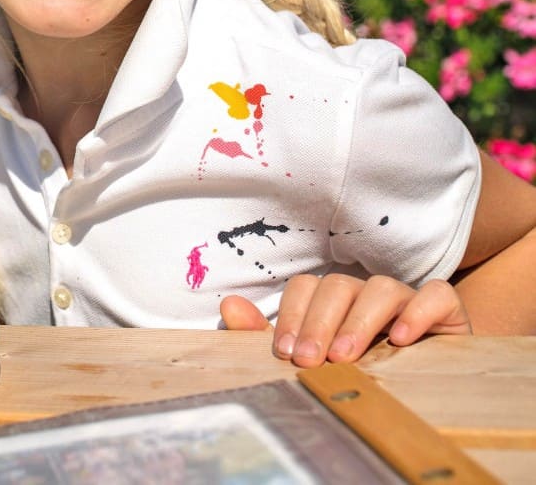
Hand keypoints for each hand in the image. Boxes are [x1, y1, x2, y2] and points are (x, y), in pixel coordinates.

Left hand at [220, 273, 471, 366]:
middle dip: (318, 323)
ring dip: (360, 320)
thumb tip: (228, 307)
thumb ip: (270, 335)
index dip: (292, 315)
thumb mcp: (317, 357)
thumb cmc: (367, 370)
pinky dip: (419, 310)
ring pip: (382, 287)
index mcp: (335, 299)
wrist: (437, 388)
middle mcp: (367, 291)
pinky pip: (436, 295)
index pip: (307, 287)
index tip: (284, 353)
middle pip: (338, 286)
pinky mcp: (447, 310)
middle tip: (309, 360)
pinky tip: (403, 338)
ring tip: (345, 355)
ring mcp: (408, 297)